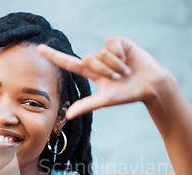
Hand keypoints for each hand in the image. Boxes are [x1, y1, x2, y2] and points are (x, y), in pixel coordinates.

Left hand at [38, 36, 170, 118]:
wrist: (151, 84)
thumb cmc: (128, 94)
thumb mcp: (106, 100)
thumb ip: (87, 105)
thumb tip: (68, 115)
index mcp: (91, 73)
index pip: (69, 63)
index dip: (55, 56)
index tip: (40, 49)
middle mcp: (97, 60)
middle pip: (88, 59)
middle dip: (104, 70)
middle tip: (119, 77)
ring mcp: (108, 50)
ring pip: (101, 53)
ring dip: (114, 64)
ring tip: (126, 71)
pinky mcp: (119, 42)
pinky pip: (111, 44)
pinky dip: (120, 53)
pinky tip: (128, 58)